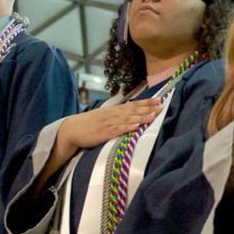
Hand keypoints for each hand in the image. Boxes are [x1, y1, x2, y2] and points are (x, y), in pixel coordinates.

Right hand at [36, 100, 163, 191]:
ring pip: (128, 119)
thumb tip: (132, 114)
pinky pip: (117, 129)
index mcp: (114, 111)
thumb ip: (117, 115)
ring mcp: (108, 123)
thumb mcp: (104, 117)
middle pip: (133, 110)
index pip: (133, 105)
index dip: (146, 102)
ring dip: (142, 117)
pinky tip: (136, 126)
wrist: (71, 129)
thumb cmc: (89, 125)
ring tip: (154, 115)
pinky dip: (128, 127)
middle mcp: (113, 115)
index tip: (160, 100)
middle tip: (162, 105)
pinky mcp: (104, 133)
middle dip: (148, 108)